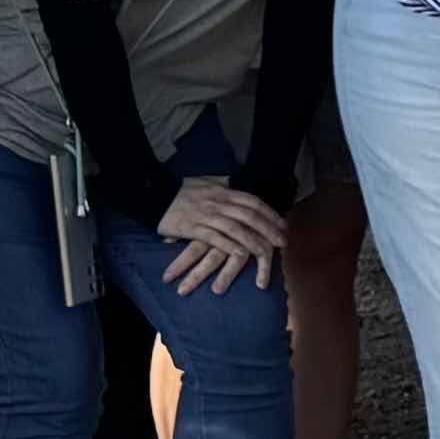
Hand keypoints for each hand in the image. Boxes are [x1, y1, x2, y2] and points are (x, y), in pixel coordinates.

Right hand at [157, 178, 288, 293]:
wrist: (156, 195)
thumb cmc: (183, 191)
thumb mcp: (208, 184)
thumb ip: (225, 189)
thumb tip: (240, 193)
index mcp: (224, 191)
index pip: (254, 202)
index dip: (271, 214)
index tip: (283, 225)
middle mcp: (218, 202)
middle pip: (250, 216)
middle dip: (269, 229)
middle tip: (282, 242)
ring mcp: (206, 215)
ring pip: (236, 228)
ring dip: (254, 241)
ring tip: (267, 253)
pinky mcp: (193, 227)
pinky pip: (215, 238)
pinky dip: (230, 246)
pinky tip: (242, 255)